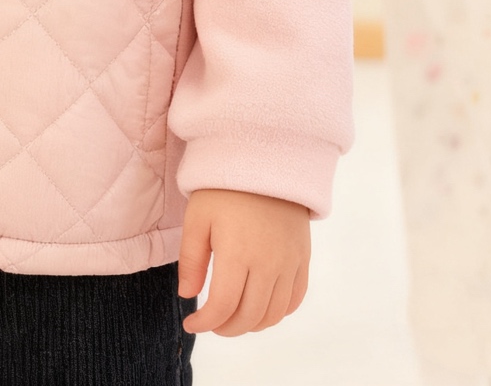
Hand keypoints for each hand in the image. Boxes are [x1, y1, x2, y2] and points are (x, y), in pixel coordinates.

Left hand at [177, 189, 310, 335]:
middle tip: (211, 322)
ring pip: (273, 314)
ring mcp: (290, 263)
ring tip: (233, 317)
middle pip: (249, 316)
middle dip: (226, 327)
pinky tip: (260, 307)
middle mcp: (268, 264)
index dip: (205, 323)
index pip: (223, 306)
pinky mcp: (303, 258)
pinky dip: (277, 313)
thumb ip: (190, 260)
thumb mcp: (197, 217)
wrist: (264, 162)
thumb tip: (188, 296)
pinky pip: (294, 299)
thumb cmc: (224, 188)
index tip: (191, 324)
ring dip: (251, 324)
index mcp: (237, 253)